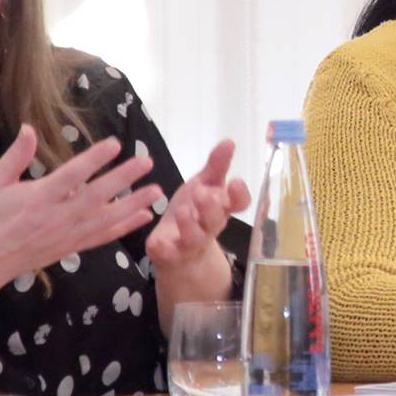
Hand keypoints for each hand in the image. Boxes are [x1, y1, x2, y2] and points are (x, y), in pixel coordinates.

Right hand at [0, 124, 162, 288]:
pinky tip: (145, 216)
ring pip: (106, 219)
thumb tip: (30, 128)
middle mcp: (56, 217)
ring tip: (157, 190)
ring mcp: (67, 234)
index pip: (71, 176)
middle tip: (146, 161)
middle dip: (123, 179)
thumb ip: (15, 156)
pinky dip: (125, 228)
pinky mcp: (72, 247)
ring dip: (133, 204)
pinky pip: (102, 237)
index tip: (114, 144)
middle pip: (96, 196)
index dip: (93, 160)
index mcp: (38, 198)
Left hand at [145, 140, 250, 276]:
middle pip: (216, 220)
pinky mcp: (169, 254)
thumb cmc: (194, 210)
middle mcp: (209, 226)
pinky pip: (168, 254)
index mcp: (220, 208)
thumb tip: (230, 141)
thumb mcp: (203, 185)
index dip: (239, 195)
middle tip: (204, 193)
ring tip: (184, 211)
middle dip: (211, 207)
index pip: (238, 204)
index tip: (235, 181)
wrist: (176, 249)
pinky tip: (156, 243)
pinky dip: (163, 249)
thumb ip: (216, 166)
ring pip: (195, 238)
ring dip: (190, 225)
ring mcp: (190, 243)